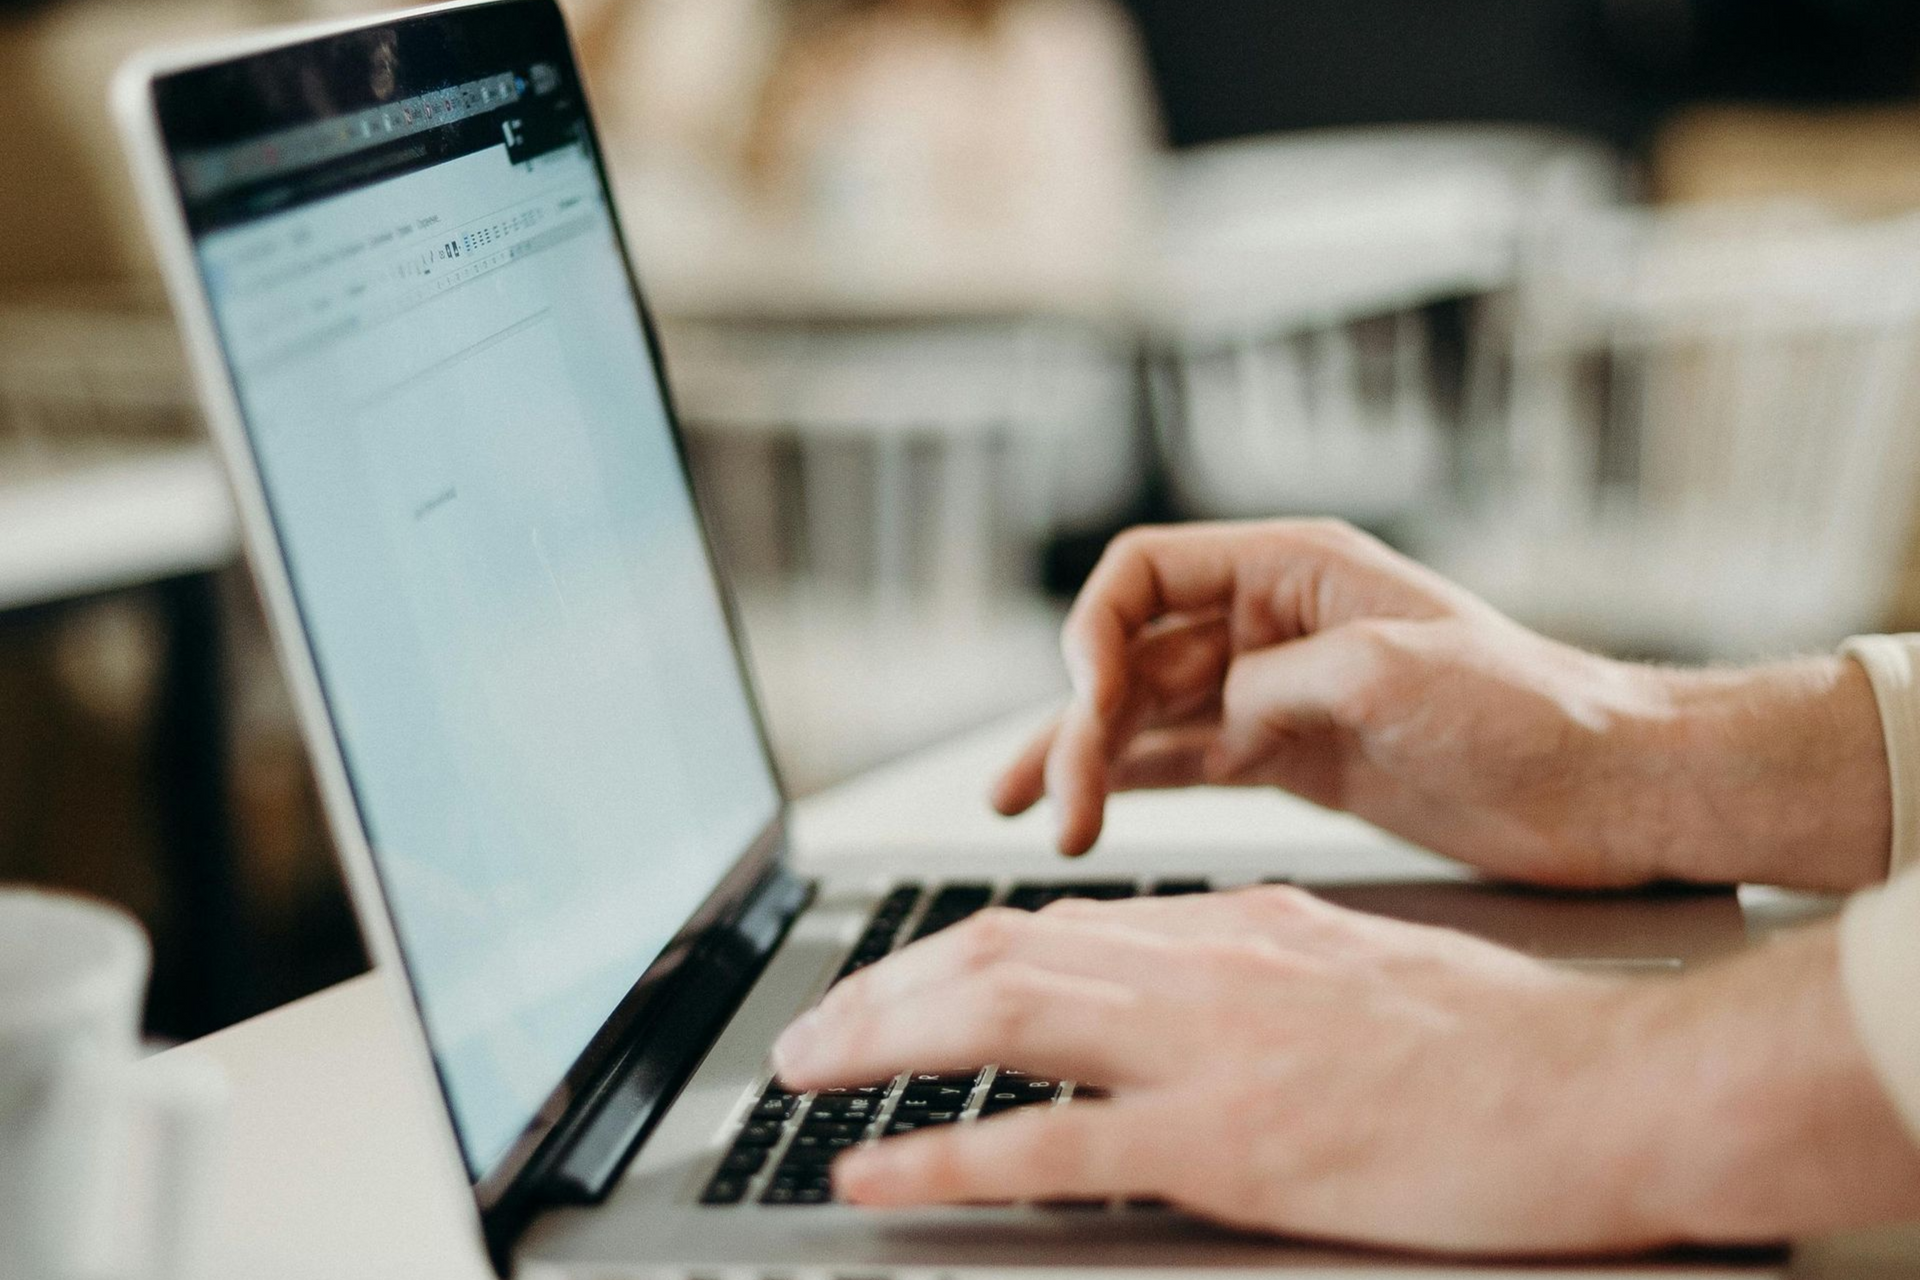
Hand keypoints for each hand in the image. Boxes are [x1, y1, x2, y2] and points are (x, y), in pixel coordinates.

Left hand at [772, 889, 1919, 1252]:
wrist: (1599, 1084)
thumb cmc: (1501, 1039)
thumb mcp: (1356, 963)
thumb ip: (1254, 964)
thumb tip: (1175, 975)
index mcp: (1230, 923)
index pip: (1050, 924)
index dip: (946, 953)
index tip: (892, 983)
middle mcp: (1197, 964)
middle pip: (992, 954)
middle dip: (880, 990)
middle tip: (808, 1033)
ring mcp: (1203, 1050)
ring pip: (994, 1019)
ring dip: (878, 1042)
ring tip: (803, 1071)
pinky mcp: (1223, 1143)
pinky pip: (1044, 1148)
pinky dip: (941, 1157)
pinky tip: (876, 1172)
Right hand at [996, 520, 1890, 890]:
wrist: (1607, 790)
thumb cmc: (1531, 708)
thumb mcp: (1395, 671)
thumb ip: (1280, 682)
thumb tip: (1210, 718)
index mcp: (1293, 570)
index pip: (1145, 573)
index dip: (1095, 629)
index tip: (1084, 698)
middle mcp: (1270, 624)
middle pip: (1132, 654)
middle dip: (1081, 720)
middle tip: (1057, 801)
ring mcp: (1275, 694)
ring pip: (1145, 716)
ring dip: (1086, 760)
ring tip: (1033, 815)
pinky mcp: (1289, 759)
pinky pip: (1184, 763)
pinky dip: (1131, 785)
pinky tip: (1084, 811)